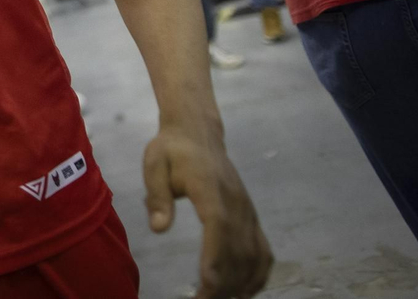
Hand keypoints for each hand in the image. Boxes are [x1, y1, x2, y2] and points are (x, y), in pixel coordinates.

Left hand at [144, 125, 272, 297]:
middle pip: (237, 248)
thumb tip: (158, 228)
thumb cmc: (172, 150)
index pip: (219, 226)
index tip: (208, 284)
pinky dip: (258, 274)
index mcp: (210, 187)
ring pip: (253, 254)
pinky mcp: (251, 217)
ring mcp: (247, 211)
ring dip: (241, 283)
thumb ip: (157, 196)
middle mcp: (236, 202)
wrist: (199, 133)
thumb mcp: (154, 164)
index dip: (216, 256)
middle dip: (224, 281)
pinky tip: (245, 292)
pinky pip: (263, 250)